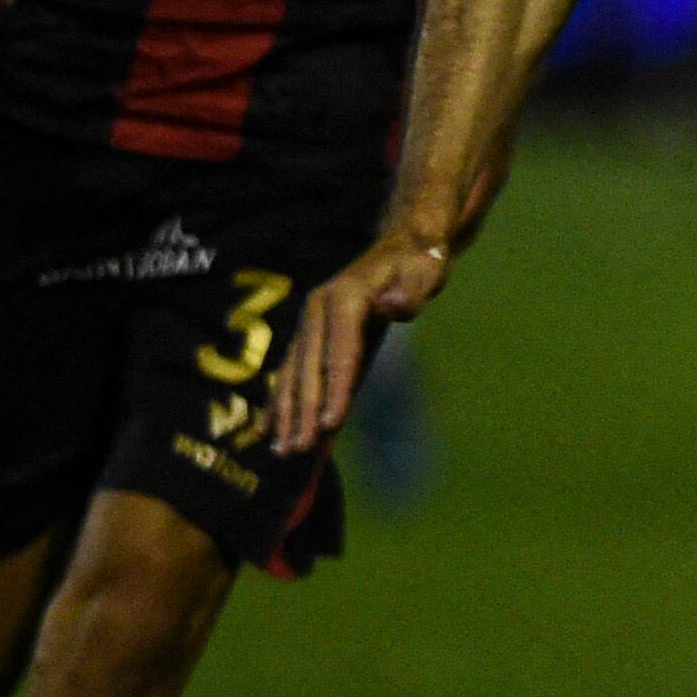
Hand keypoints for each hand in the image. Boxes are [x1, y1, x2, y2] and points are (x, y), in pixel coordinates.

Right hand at [270, 231, 455, 453]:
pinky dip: (282, 401)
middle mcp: (319, 310)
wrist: (405, 245)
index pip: (341, 354)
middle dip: (303, 412)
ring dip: (286, 413)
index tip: (331, 425)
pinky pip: (294, 372)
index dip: (336, 390)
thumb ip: (411, 292)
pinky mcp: (312, 333)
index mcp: (345, 298)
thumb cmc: (420, 263)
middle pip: (310, 369)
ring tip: (279, 450)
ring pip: (295, 374)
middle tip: (296, 450)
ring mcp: (311, 322)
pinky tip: (269, 431)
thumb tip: (393, 306)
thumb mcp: (426, 271)